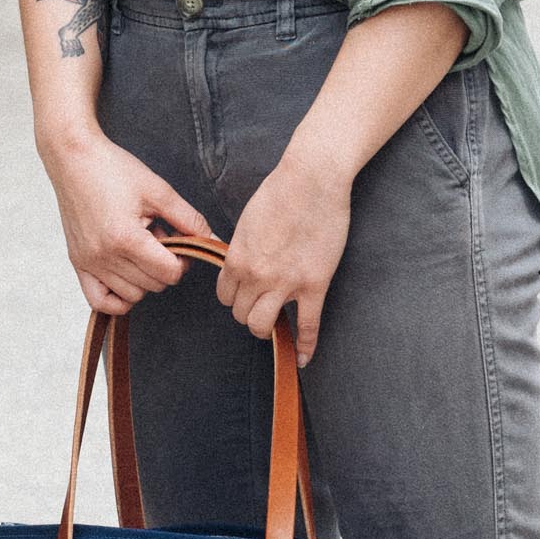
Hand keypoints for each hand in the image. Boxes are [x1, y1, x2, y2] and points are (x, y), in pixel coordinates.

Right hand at [41, 130, 213, 315]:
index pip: (169, 273)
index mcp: (126, 238)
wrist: (73, 158)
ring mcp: (89, 262)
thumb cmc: (112, 169)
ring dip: (144, 278)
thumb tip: (211, 239)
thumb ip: (189, 219)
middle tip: (159, 239)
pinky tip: (126, 276)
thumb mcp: (158, 191)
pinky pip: (99, 301)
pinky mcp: (78, 263)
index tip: (179, 242)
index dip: (183, 260)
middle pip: (154, 285)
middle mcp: (104, 256)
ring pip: (132, 295)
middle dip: (165, 266)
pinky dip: (117, 298)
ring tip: (140, 248)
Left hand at [219, 143, 353, 366]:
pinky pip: (308, 325)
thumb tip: (241, 264)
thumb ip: (242, 248)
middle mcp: (256, 276)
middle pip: (242, 315)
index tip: (245, 293)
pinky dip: (306, 346)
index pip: (225, 297)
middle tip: (261, 304)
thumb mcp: (247, 221)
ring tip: (274, 323)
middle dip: (249, 311)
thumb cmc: (280, 192)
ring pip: (264, 326)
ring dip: (266, 327)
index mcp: (237, 259)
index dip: (234, 297)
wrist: (312, 180)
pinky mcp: (314, 285)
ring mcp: (286, 284)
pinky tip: (303, 358)